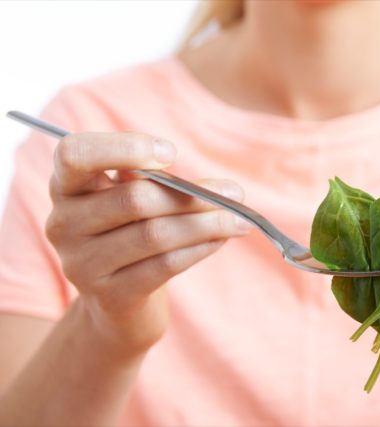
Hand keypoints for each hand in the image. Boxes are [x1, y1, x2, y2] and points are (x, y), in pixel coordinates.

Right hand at [45, 132, 248, 352]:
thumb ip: (154, 182)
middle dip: (192, 194)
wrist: (118, 303)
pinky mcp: (109, 295)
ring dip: (207, 224)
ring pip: (155, 234)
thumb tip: (211, 184)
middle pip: (134, 199)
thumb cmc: (130, 234)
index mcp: (66, 187)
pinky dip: (199, 248)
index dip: (123, 148)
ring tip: (240, 219)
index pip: (75, 155)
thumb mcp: (132, 199)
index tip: (171, 153)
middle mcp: (63, 223)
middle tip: (235, 192)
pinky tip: (222, 240)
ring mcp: (82, 264)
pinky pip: (164, 265)